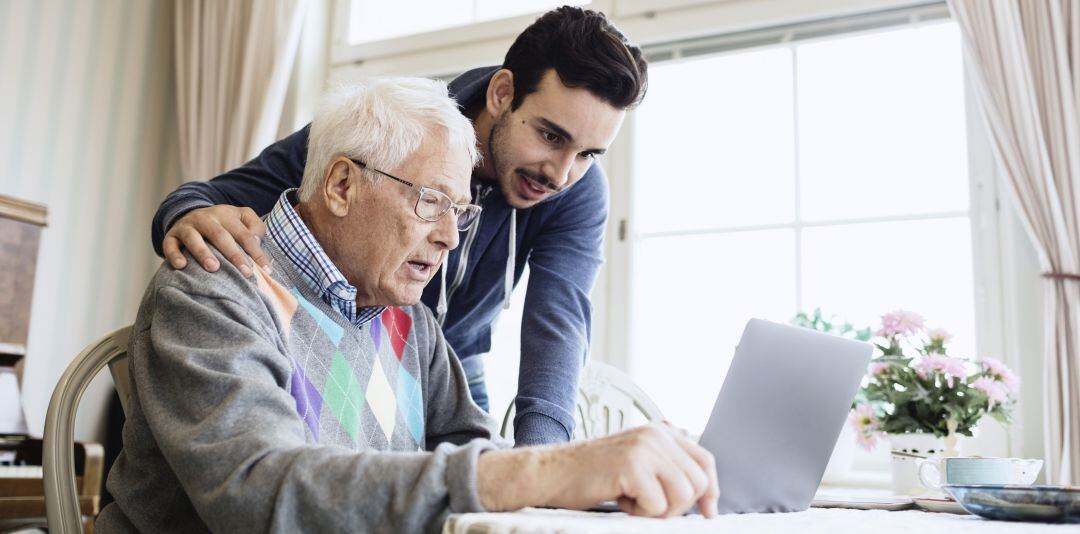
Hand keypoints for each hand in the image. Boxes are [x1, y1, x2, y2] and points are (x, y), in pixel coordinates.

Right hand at [162, 205, 268, 276]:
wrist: (189, 213)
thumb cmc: (223, 223)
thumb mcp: (241, 217)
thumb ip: (255, 227)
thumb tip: (257, 241)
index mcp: (226, 215)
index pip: (244, 234)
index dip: (256, 252)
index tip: (267, 269)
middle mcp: (205, 218)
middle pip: (220, 236)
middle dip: (234, 254)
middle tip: (246, 272)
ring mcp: (187, 226)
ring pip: (193, 238)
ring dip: (203, 252)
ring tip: (213, 268)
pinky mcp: (171, 235)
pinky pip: (169, 245)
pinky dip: (174, 255)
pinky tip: (181, 266)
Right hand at [478, 423, 718, 517]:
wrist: (551, 472)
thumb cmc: (591, 474)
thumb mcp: (636, 462)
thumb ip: (665, 467)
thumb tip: (704, 496)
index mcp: (660, 432)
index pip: (704, 459)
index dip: (711, 489)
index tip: (708, 511)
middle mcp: (656, 435)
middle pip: (698, 481)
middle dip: (679, 506)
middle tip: (649, 507)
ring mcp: (645, 447)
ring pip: (683, 495)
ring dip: (658, 510)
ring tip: (632, 501)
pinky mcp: (632, 465)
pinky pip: (658, 505)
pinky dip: (640, 513)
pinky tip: (620, 500)